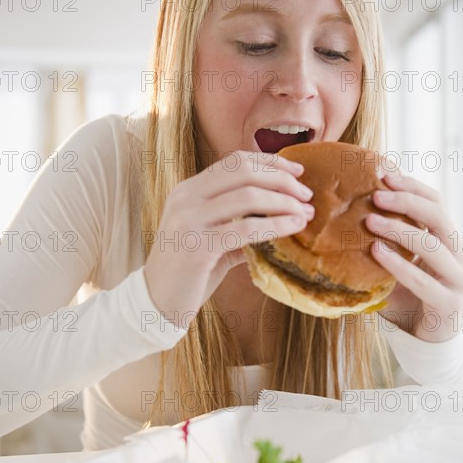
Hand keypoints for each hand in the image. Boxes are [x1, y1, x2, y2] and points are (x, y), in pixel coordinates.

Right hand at [143, 151, 313, 328]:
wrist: (156, 301)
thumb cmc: (188, 271)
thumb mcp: (211, 238)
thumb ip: (238, 224)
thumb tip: (279, 217)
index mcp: (188, 190)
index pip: (234, 161)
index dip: (270, 162)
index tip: (297, 170)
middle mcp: (186, 197)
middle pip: (244, 170)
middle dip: (282, 179)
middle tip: (306, 195)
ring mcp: (189, 219)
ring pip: (248, 195)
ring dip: (284, 202)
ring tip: (305, 214)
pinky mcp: (197, 246)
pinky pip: (246, 228)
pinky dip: (276, 225)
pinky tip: (293, 229)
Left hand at [365, 174, 462, 341]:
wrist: (429, 339)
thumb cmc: (411, 296)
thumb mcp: (403, 263)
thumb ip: (390, 241)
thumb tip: (352, 212)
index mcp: (450, 241)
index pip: (437, 204)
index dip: (413, 188)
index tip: (385, 174)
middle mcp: (461, 256)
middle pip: (439, 218)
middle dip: (407, 202)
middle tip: (375, 194)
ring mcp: (459, 280)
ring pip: (432, 246)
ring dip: (399, 230)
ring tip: (370, 221)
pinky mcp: (448, 304)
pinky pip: (422, 280)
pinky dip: (398, 264)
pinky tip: (376, 252)